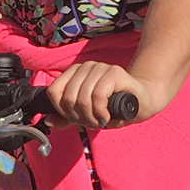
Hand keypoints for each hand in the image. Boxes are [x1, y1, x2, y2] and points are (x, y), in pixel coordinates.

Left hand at [42, 62, 160, 128]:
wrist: (140, 104)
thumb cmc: (113, 108)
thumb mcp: (86, 115)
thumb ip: (67, 118)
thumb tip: (48, 121)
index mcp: (75, 72)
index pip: (54, 91)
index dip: (62, 110)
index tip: (76, 118)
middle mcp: (86, 67)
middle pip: (68, 97)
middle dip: (79, 117)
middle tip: (92, 121)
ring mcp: (100, 67)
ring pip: (82, 98)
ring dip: (91, 117)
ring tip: (101, 119)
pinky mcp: (114, 72)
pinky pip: (98, 96)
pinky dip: (100, 112)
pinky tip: (107, 116)